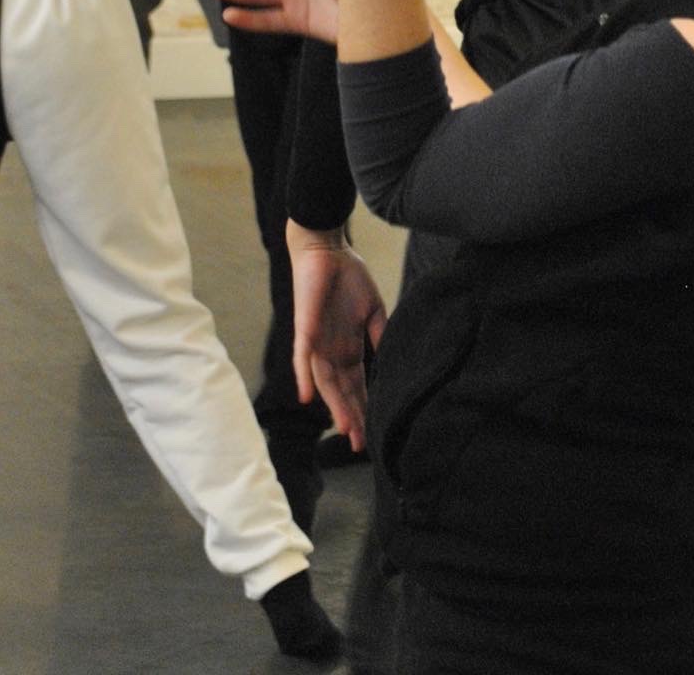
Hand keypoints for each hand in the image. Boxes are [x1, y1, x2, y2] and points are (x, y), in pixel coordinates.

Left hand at [287, 223, 387, 447]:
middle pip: (341, 391)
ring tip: (344, 428)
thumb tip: (390, 362)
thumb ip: (380, 336)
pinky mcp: (305, 328)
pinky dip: (303, 376)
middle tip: (358, 444)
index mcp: (349, 348)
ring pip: (324, 382)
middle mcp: (332, 351)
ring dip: (333, 404)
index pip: (357, 386)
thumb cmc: (349, 277)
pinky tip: (305, 396)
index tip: (371, 434)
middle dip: (350, 416)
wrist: (328, 249)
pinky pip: (302, 356)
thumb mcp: (374, 310)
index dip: (364, 409)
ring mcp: (317, 342)